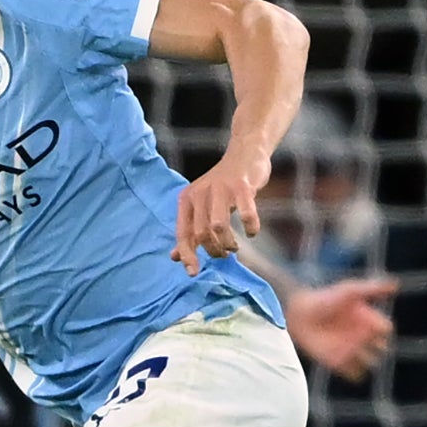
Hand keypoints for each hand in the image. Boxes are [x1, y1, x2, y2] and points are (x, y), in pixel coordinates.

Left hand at [175, 150, 268, 274]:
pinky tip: (251, 232)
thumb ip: (189, 230)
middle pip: (201, 233)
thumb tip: (175, 258)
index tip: (194, 272)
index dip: (187, 255)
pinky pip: (246, 215)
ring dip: (228, 243)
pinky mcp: (242, 187)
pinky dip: (250, 228)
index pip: (183, 233)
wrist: (245, 154)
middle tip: (224, 253)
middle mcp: (200, 193)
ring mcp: (222, 189)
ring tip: (234, 247)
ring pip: (219, 227)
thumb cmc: (222, 186)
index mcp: (187, 199)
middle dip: (213, 250)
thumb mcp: (200, 205)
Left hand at [284, 274, 395, 380]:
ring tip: (352, 349)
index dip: (381, 329)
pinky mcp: (339, 362)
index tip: (369, 322)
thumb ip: (372, 289)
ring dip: (366, 359)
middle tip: (362, 337)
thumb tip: (396, 285)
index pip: (386, 330)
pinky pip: (354, 375)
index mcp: (369, 320)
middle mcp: (363, 336)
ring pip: (371, 363)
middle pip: (383, 349)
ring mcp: (352, 350)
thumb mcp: (350, 291)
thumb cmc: (326, 298)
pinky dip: (354, 371)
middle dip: (377, 346)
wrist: (301, 312)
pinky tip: (344, 358)